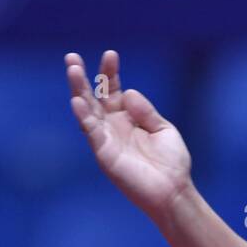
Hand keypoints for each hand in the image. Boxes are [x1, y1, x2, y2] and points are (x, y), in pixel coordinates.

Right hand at [64, 50, 191, 218]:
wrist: (173, 192)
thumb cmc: (172, 164)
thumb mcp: (164, 130)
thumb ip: (146, 111)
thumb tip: (127, 92)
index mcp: (128, 117)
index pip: (113, 89)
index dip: (110, 72)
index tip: (111, 54)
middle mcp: (113, 125)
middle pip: (94, 96)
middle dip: (83, 77)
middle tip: (72, 57)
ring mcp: (106, 138)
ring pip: (87, 110)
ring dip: (78, 90)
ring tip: (73, 70)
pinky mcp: (104, 153)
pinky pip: (90, 132)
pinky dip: (84, 116)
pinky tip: (78, 101)